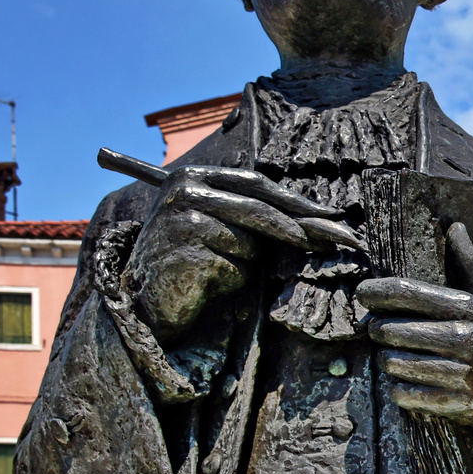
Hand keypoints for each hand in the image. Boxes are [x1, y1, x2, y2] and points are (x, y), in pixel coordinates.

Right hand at [125, 166, 361, 340]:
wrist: (143, 297)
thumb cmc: (187, 259)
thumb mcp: (215, 222)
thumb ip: (250, 213)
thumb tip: (316, 218)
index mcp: (193, 176)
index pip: (256, 183)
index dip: (294, 201)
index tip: (328, 215)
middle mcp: (186, 191)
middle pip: (259, 210)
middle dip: (298, 229)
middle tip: (330, 241)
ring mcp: (184, 220)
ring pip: (249, 244)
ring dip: (244, 263)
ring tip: (214, 269)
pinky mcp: (187, 253)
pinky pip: (235, 269)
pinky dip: (230, 280)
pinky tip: (205, 282)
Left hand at [360, 222, 472, 430]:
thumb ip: (467, 264)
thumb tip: (454, 225)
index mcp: (468, 308)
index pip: (406, 293)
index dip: (375, 292)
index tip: (363, 294)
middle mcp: (464, 338)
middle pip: (391, 330)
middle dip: (377, 330)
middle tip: (378, 330)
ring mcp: (461, 373)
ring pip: (393, 363)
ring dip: (387, 360)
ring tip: (394, 356)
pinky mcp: (456, 404)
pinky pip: (404, 394)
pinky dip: (399, 388)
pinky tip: (408, 381)